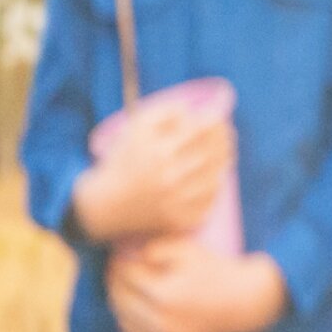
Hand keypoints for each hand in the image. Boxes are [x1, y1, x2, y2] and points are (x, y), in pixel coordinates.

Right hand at [72, 107, 232, 243]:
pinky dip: (214, 187)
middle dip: (225, 139)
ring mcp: (176, 202)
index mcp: (159, 152)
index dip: (216, 122)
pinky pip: (210, 201)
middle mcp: (169, 178)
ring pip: (217, 177)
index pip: (203, 131)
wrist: (106, 204)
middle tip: (226, 134)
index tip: (219, 118)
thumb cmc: (125, 159)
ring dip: (224, 161)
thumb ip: (167, 111)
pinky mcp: (180, 220)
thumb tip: (194, 111)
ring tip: (222, 152)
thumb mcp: (136, 127)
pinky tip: (211, 177)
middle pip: (214, 153)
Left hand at [107, 239, 286, 331]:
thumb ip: (158, 248)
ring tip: (121, 291)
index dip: (118, 263)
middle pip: (121, 300)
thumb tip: (133, 255)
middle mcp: (164, 321)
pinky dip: (131, 327)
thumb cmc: (222, 271)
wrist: (251, 302)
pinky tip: (131, 314)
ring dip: (119, 305)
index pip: (127, 276)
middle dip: (113, 282)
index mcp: (165, 293)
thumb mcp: (192, 250)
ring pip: (125, 323)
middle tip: (115, 271)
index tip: (118, 256)